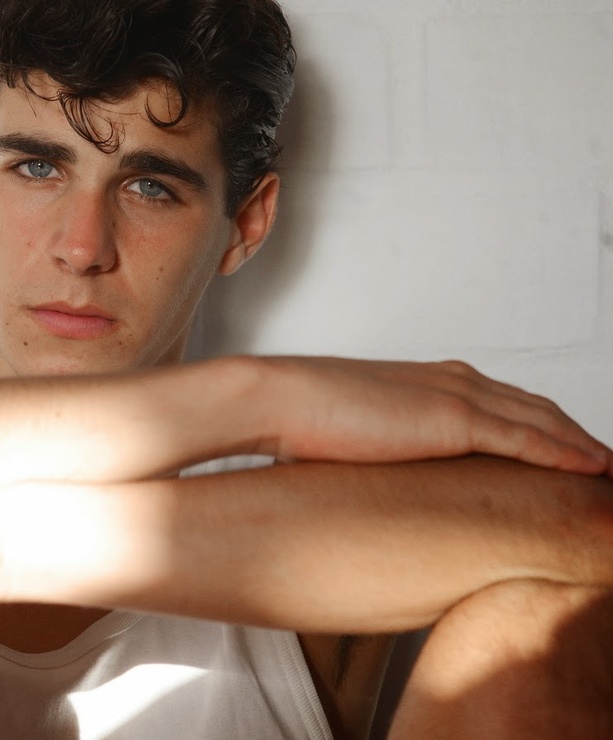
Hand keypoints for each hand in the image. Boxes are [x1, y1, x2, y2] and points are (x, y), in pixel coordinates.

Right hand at [261, 357, 611, 473]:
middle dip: (574, 432)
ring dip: (582, 444)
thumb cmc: (299, 417)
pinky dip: (567, 453)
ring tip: (611, 469)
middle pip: (535, 407)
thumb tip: (373, 474)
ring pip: (542, 420)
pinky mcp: (454, 420)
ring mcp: (456, 397)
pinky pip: (528, 439)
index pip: (502, 402)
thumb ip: (379, 444)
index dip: (539, 424)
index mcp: (427, 381)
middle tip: (604, 461)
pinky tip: (594, 469)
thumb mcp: (351, 430)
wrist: (277, 399)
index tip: (564, 447)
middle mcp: (451, 380)